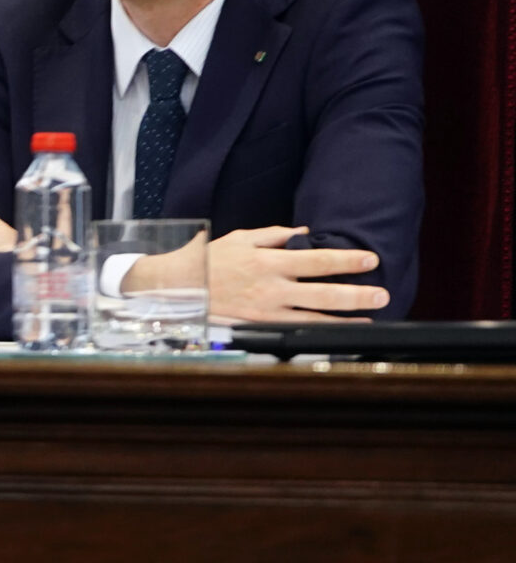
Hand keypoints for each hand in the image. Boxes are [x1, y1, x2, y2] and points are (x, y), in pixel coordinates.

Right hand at [125, 225, 387, 323]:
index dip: (346, 260)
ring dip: (345, 316)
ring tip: (370, 314)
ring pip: (313, 315)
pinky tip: (339, 328)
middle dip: (355, 294)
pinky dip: (321, 328)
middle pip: (322, 292)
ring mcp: (267, 309)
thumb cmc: (210, 260)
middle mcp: (271, 287)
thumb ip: (275, 234)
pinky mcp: (260, 324)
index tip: (370, 259)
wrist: (180, 286)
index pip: (316, 260)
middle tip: (381, 294)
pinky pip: (297, 328)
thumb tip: (304, 234)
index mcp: (269, 261)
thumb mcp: (241, 238)